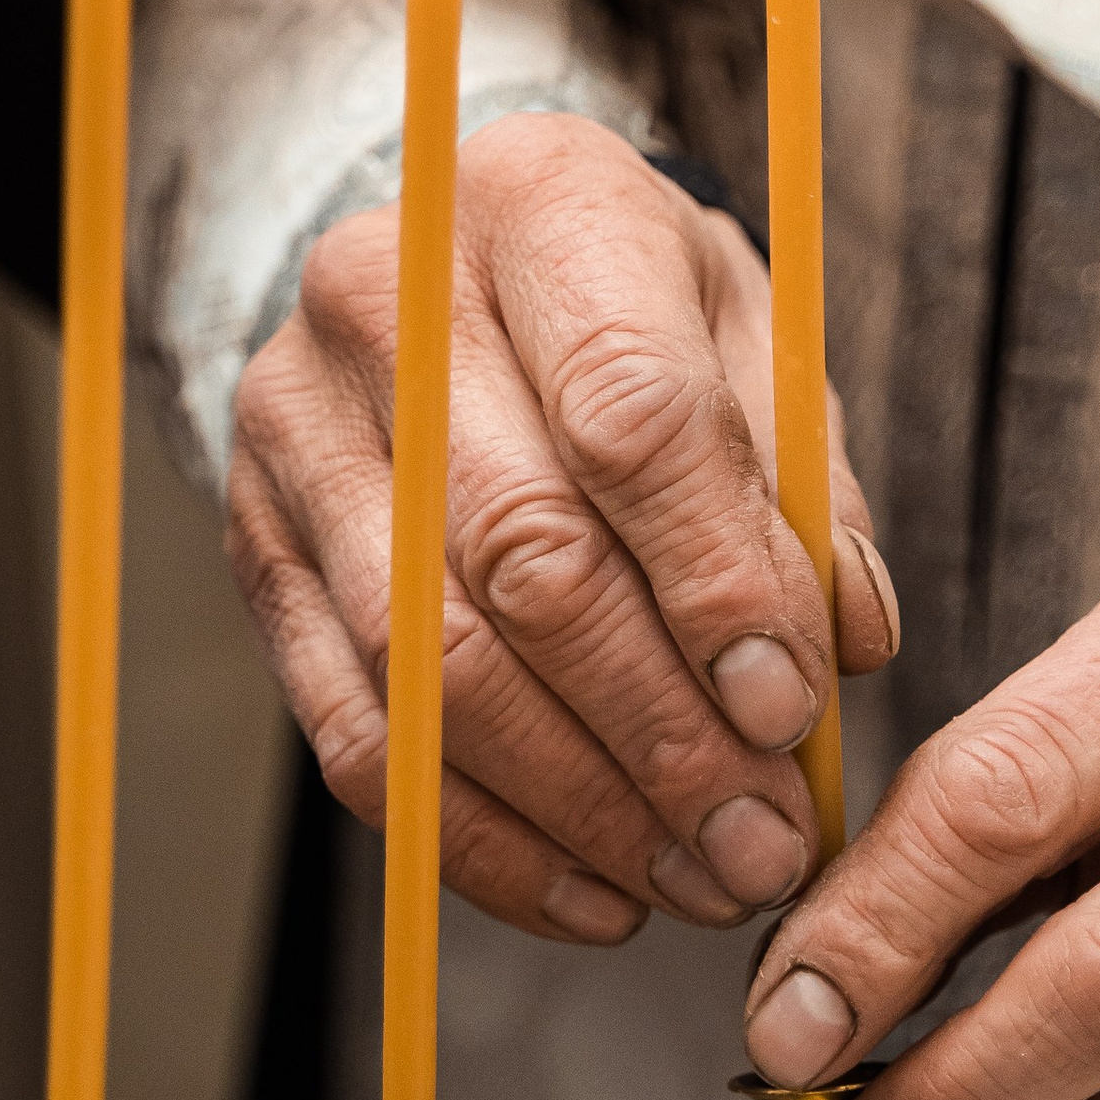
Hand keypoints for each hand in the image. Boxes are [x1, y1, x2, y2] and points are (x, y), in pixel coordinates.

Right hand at [229, 112, 898, 942]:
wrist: (446, 270)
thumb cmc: (629, 310)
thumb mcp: (748, 336)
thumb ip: (803, 481)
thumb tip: (843, 646)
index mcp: (541, 205)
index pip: (627, 415)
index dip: (715, 579)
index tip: (793, 708)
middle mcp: (385, 300)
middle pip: (522, 558)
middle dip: (660, 729)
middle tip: (764, 841)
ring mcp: (295, 430)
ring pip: (434, 668)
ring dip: (583, 807)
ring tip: (701, 879)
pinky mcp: (256, 549)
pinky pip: (358, 736)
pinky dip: (483, 841)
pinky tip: (594, 893)